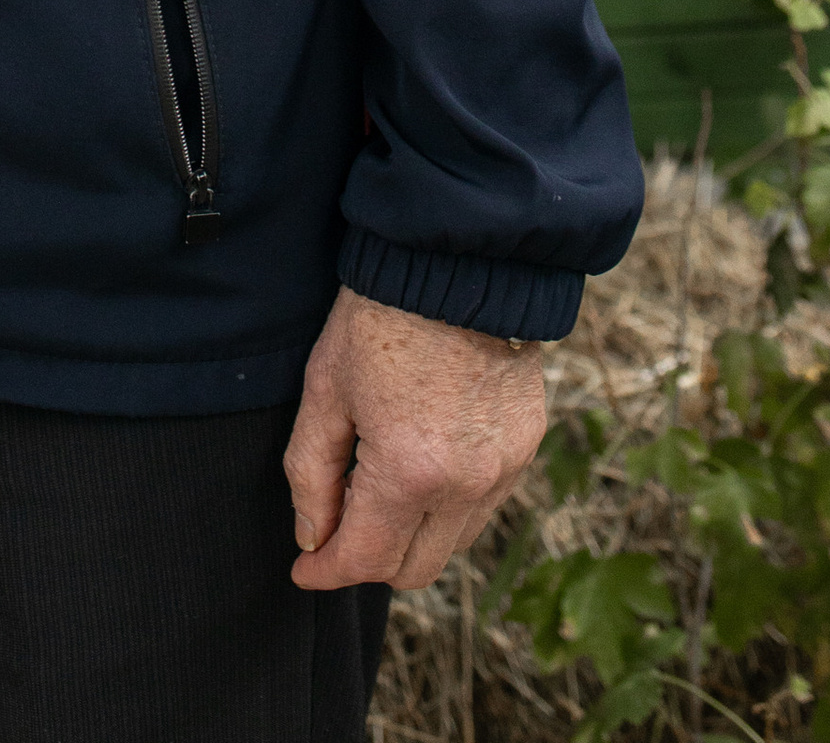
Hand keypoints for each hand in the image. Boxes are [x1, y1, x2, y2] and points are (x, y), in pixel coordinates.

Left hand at [284, 287, 545, 591]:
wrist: (457, 259)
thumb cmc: (380, 315)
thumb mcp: (325, 387)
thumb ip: (310, 471)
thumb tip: (313, 535)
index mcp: (410, 472)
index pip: (364, 560)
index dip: (325, 571)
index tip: (303, 567)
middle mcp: (466, 485)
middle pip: (413, 570)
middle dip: (368, 560)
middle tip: (337, 524)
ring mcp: (504, 470)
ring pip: (452, 544)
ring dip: (411, 535)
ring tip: (378, 484)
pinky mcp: (526, 447)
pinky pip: (483, 506)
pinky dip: (449, 505)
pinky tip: (422, 461)